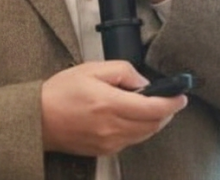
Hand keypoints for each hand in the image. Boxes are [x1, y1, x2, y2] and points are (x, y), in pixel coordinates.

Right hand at [40, 61, 187, 156]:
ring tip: (151, 107)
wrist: (38, 119)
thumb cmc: (61, 92)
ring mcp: (109, 142)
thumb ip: (122, 71)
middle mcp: (112, 127)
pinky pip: (130, 141)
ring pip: (145, 135)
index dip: (172, 103)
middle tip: (169, 100)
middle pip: (154, 125)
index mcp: (110, 103)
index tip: (181, 97)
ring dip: (154, 122)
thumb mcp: (91, 69)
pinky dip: (138, 130)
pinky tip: (131, 118)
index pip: (153, 108)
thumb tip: (143, 82)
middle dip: (166, 112)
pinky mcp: (104, 150)